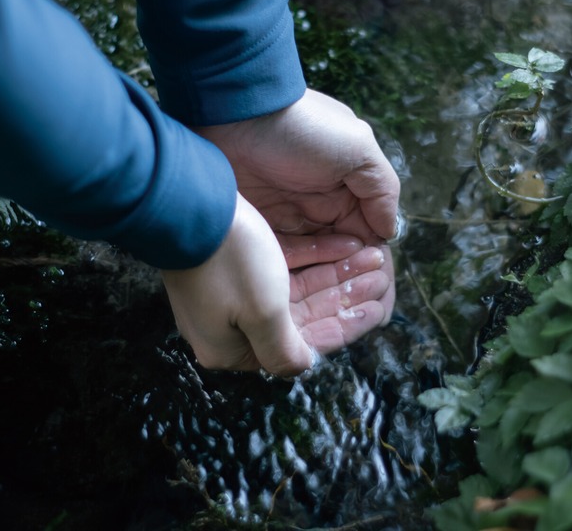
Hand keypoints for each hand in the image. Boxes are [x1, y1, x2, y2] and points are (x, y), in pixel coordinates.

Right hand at [160, 193, 391, 374]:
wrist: (189, 203)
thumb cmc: (229, 262)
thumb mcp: (263, 314)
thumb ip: (286, 351)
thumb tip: (300, 368)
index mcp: (233, 348)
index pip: (303, 347)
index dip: (345, 326)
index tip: (378, 309)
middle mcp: (230, 326)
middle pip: (303, 315)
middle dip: (346, 295)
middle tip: (382, 276)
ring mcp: (231, 293)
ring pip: (298, 286)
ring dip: (337, 272)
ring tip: (373, 256)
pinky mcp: (234, 263)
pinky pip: (284, 265)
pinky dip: (315, 254)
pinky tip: (347, 243)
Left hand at [197, 89, 399, 321]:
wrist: (231, 110)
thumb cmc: (300, 126)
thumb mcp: (356, 148)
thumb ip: (381, 189)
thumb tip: (390, 233)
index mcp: (346, 190)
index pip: (369, 237)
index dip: (375, 265)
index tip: (379, 290)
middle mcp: (318, 209)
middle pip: (340, 259)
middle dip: (349, 284)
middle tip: (356, 309)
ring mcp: (286, 221)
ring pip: (310, 267)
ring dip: (321, 288)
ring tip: (330, 311)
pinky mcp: (256, 230)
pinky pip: (278, 264)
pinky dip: (289, 282)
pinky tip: (297, 302)